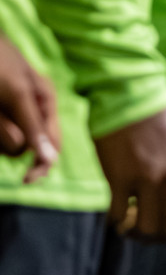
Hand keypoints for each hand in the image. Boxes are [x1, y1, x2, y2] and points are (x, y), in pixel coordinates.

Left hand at [0, 35, 58, 182]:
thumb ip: (30, 124)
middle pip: (23, 146)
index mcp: (45, 103)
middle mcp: (29, 110)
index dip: (41, 164)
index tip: (25, 180)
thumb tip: (47, 158)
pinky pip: (0, 133)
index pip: (52, 144)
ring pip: (5, 143)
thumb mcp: (16, 94)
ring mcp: (9, 113)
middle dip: (8, 142)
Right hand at [93, 105, 165, 239]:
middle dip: (163, 237)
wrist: (131, 97)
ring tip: (131, 226)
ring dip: (138, 233)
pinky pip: (119, 216)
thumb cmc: (162, 116)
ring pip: (148, 229)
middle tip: (150, 231)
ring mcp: (149, 181)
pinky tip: (115, 216)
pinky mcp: (120, 180)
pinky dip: (116, 222)